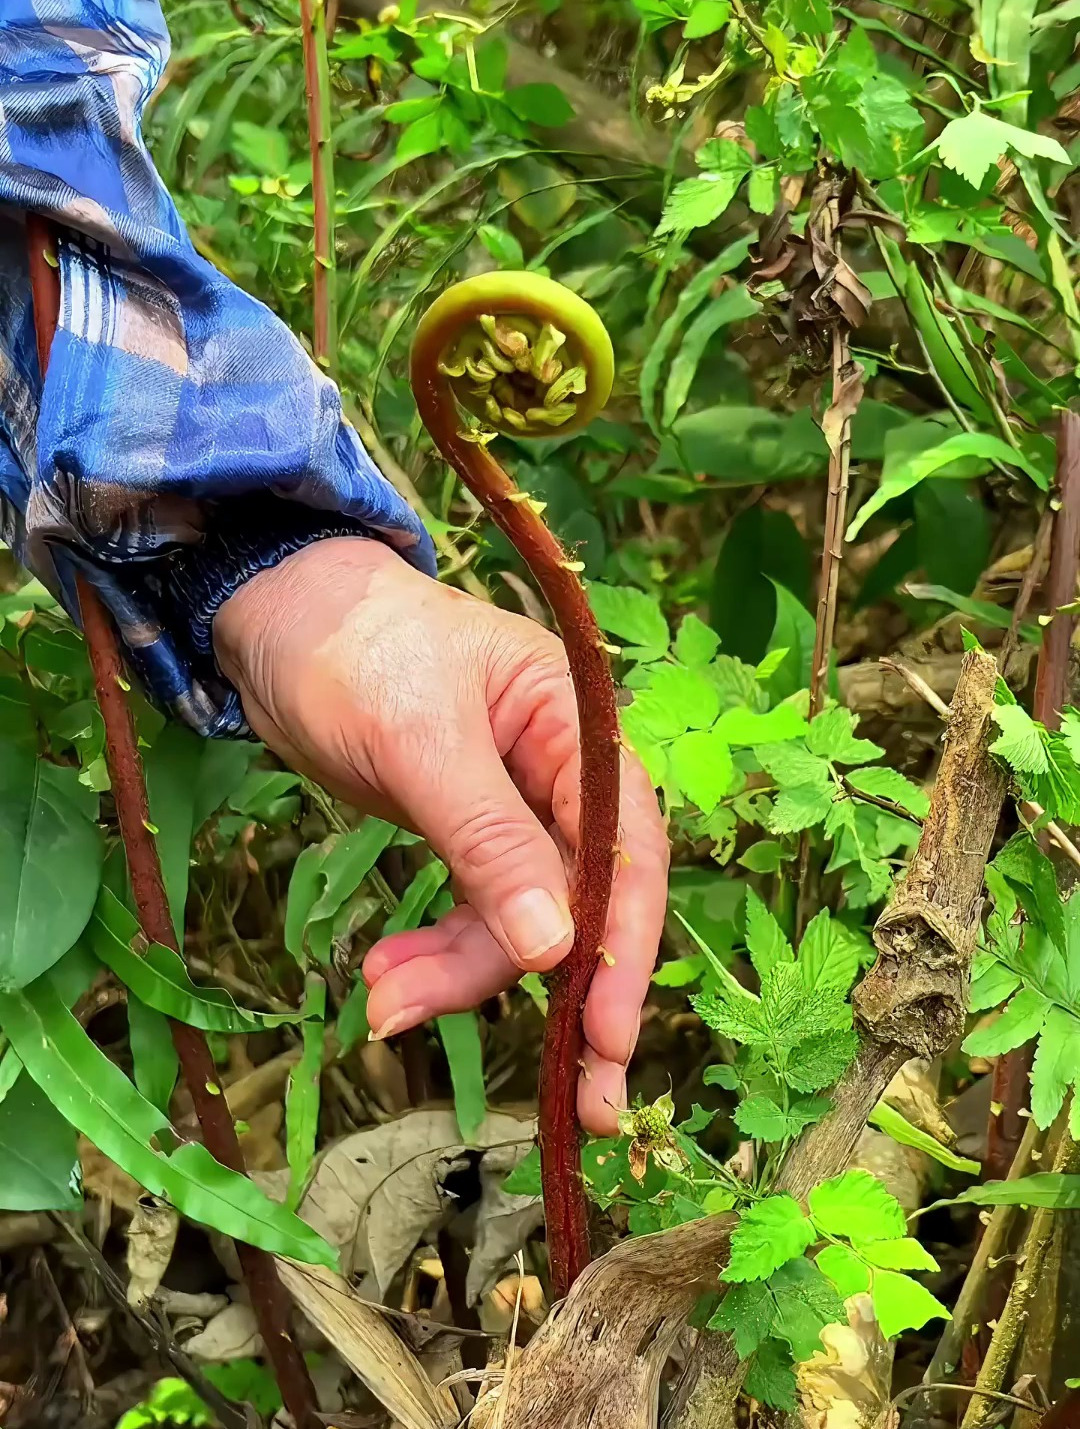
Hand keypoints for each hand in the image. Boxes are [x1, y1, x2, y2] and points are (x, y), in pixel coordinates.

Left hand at [214, 537, 668, 1132]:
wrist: (275, 618)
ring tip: (383, 1006)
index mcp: (579, 729)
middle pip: (581, 902)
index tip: (608, 1038)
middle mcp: (564, 775)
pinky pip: (473, 916)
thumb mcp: (421, 740)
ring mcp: (516, 810)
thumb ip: (490, 840)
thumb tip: (558, 947)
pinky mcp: (468, 837)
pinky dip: (433, 958)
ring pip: (519, 923)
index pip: (627, 849)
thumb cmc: (355, 649)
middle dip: (552, 990)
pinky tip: (384, 982)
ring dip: (460, 976)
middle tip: (568, 1102)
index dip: (623, 947)